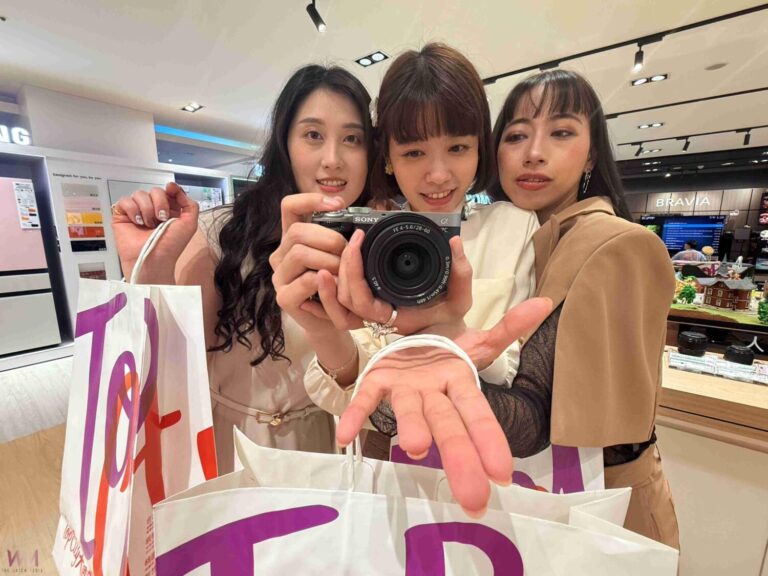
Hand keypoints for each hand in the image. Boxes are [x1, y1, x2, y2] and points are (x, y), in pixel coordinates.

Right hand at [111, 182, 198, 281]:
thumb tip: (177, 189)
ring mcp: (137, 212)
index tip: (171, 189)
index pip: (168, 191)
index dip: (171, 189)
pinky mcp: (123, 216)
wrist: (154, 259)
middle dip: (160, 203)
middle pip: (154, 190)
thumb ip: (190, 205)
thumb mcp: (189, 224)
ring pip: (139, 194)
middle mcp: (153, 209)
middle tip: (161, 219)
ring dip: (146, 209)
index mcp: (169, 210)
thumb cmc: (171, 246)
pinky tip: (137, 222)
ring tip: (149, 225)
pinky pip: (125, 201)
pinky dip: (133, 210)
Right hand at [269, 193, 348, 333]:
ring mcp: (279, 277)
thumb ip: (342, 238)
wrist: (330, 323)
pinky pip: (305, 280)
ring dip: (328, 260)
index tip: (338, 204)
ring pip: (299, 253)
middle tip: (346, 253)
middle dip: (328, 239)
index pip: (289, 207)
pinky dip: (325, 280)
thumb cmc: (336, 287)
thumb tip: (359, 224)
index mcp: (292, 240)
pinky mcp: (284, 297)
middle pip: (297, 231)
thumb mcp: (340, 257)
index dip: (310, 200)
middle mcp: (281, 255)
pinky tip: (334, 284)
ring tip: (342, 272)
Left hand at [303, 229, 472, 333]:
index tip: (358, 242)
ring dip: (334, 276)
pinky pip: (341, 304)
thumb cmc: (452, 320)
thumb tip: (454, 241)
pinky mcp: (369, 304)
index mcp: (393, 317)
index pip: (360, 301)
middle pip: (345, 298)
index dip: (353, 272)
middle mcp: (377, 318)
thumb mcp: (461, 298)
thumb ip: (460, 272)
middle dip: (343, 267)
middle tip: (353, 239)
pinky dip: (329, 292)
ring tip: (341, 247)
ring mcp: (371, 312)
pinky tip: (323, 272)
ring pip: (340, 301)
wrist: (449, 336)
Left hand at [335, 297, 551, 516]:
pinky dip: (356, 414)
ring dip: (413, 428)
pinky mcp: (377, 380)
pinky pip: (366, 398)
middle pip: (448, 426)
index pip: (478, 414)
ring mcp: (405, 390)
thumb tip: (546, 302)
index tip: (502, 473)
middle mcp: (433, 394)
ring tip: (415, 448)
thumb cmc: (444, 358)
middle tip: (472, 498)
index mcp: (460, 384)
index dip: (489, 439)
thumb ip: (509, 328)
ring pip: (411, 411)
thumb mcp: (478, 342)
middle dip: (459, 458)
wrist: (407, 348)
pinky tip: (344, 436)